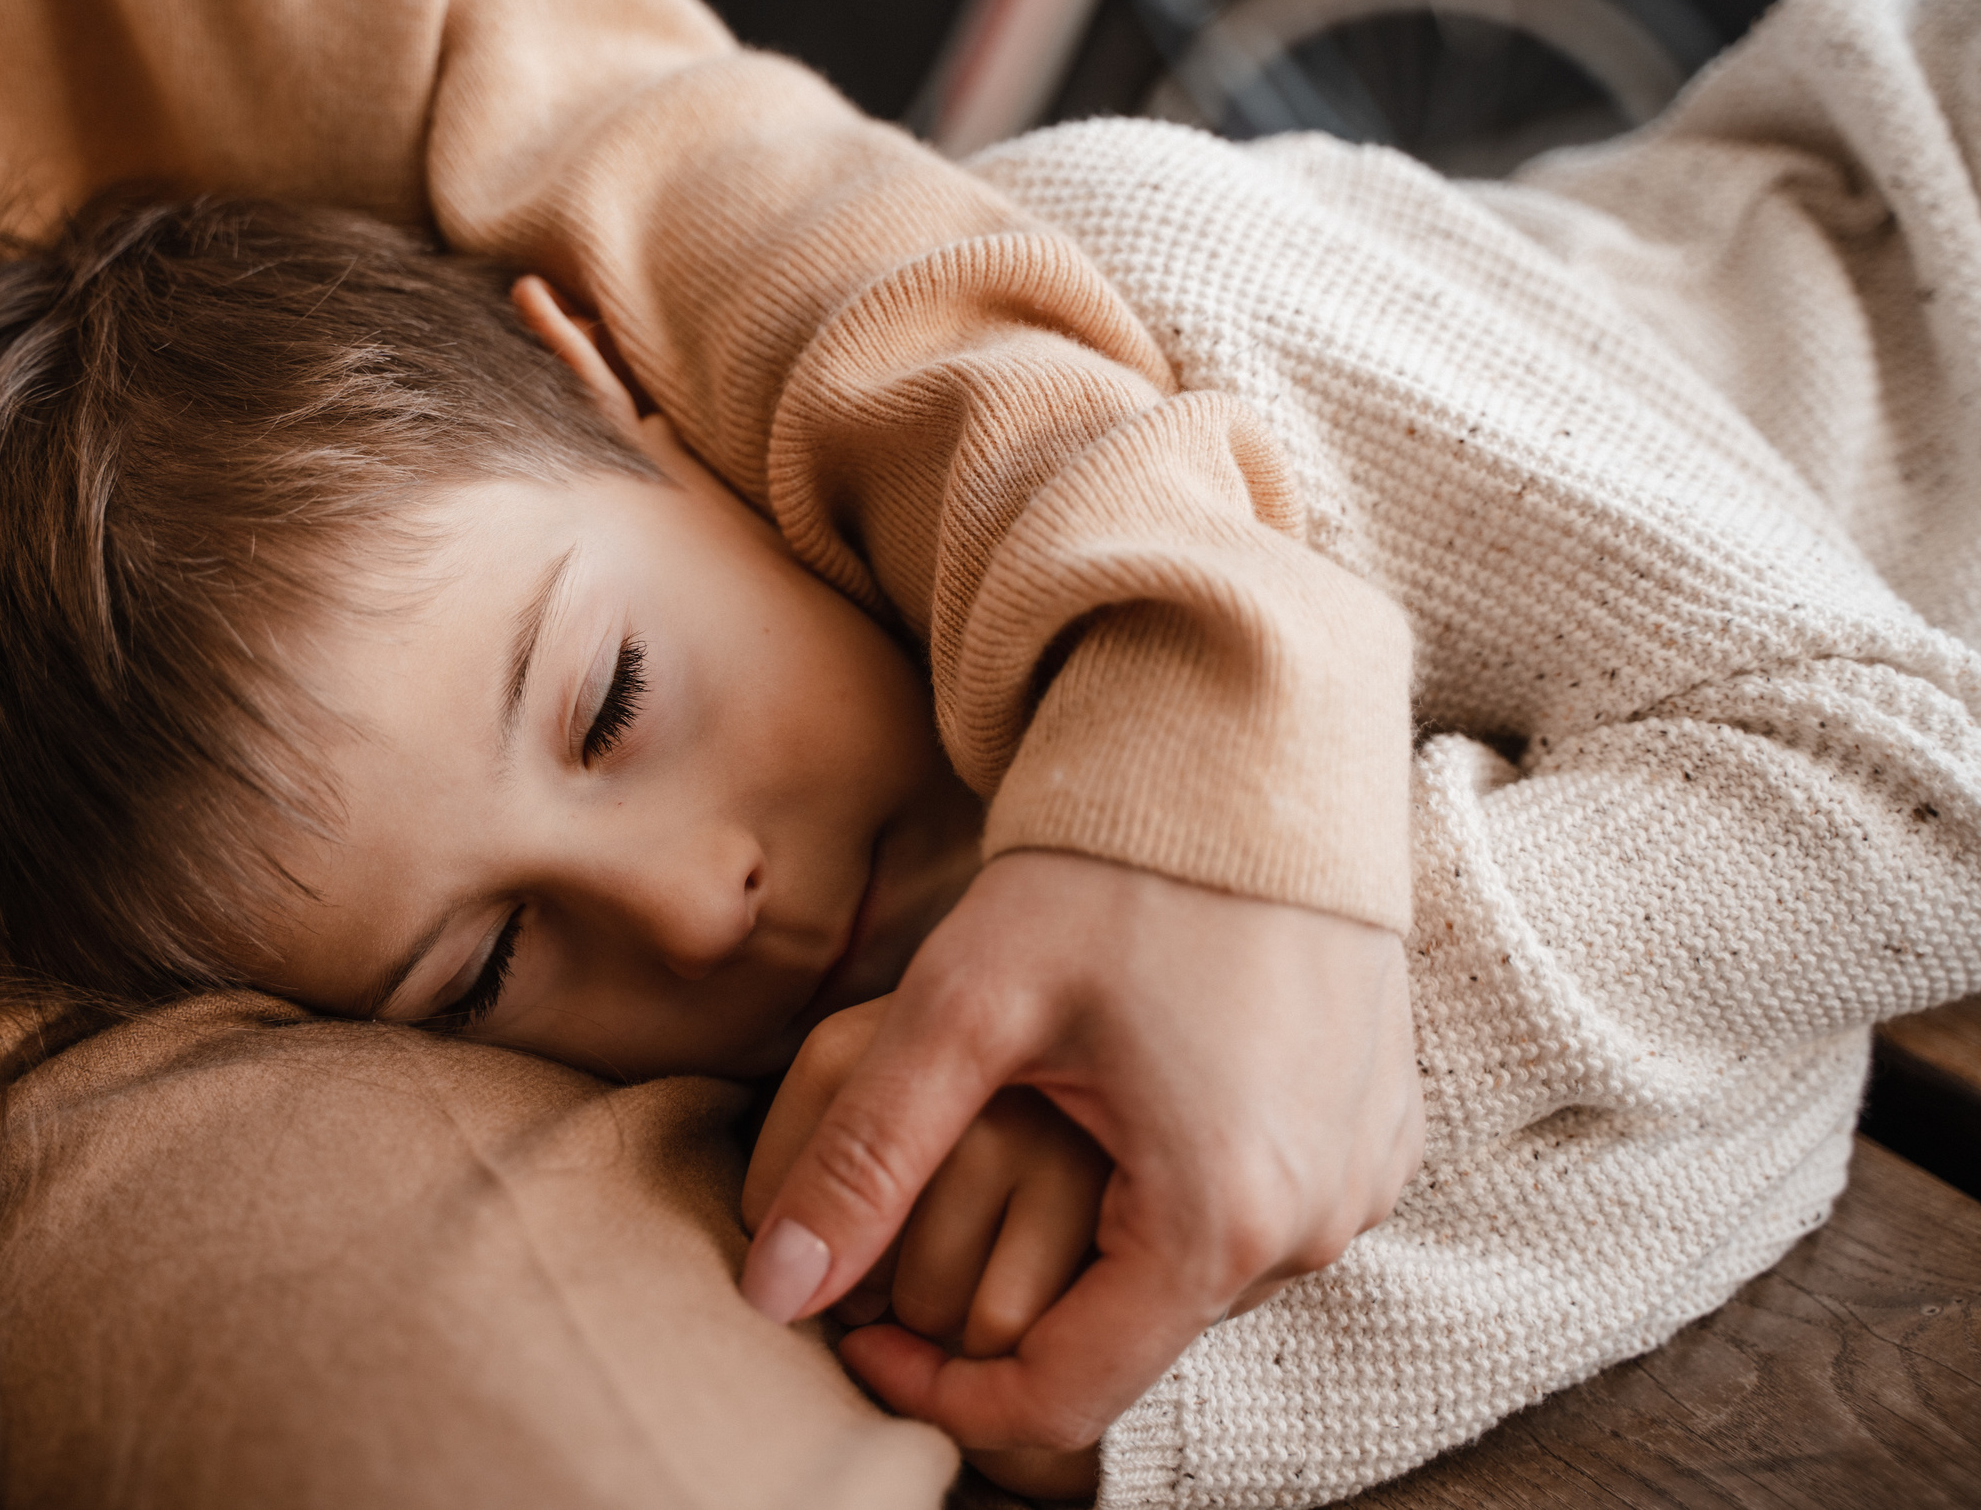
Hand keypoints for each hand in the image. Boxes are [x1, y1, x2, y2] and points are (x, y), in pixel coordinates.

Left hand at [738, 851, 1422, 1453]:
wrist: (1247, 747)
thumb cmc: (1105, 866)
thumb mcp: (962, 1007)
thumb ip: (866, 1159)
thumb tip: (773, 1295)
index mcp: (1222, 1219)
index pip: (1062, 1401)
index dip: (943, 1396)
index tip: (862, 1338)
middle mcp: (1315, 1224)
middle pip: (1125, 1342)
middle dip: (1008, 1314)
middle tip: (914, 1233)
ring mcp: (1361, 1180)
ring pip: (1185, 1283)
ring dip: (1087, 1248)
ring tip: (1008, 1155)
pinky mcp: (1376, 1132)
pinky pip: (1256, 1215)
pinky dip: (1169, 1197)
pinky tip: (1107, 1115)